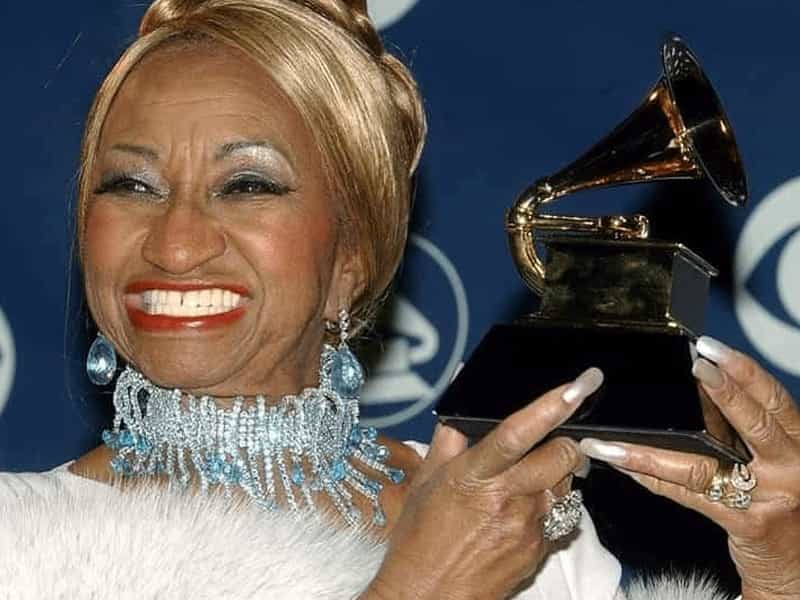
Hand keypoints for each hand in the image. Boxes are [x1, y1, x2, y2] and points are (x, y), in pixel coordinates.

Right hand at [362, 367, 601, 599]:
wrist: (428, 596)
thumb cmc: (419, 537)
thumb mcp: (426, 480)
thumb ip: (449, 435)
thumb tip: (461, 397)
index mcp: (474, 475)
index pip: (518, 433)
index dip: (551, 406)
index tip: (579, 385)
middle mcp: (507, 499)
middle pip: (563, 456)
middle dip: (565, 441)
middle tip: (549, 441)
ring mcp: (528, 527)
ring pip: (566, 484)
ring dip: (556, 474)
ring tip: (524, 481)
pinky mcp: (540, 549)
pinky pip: (560, 515)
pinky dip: (548, 506)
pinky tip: (519, 512)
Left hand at [579, 337, 799, 599]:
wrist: (796, 562)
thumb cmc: (775, 497)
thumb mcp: (772, 456)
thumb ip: (744, 427)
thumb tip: (698, 382)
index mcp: (797, 442)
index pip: (773, 399)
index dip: (744, 371)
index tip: (711, 348)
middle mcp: (790, 467)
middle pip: (756, 422)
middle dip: (726, 390)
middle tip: (695, 363)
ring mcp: (768, 497)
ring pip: (702, 465)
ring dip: (649, 450)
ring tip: (612, 439)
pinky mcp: (746, 523)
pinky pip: (689, 495)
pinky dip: (652, 477)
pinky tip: (623, 464)